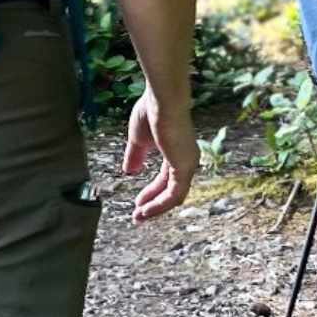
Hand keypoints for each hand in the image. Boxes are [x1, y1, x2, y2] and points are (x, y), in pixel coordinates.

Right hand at [122, 89, 197, 221]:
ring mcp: (187, 164)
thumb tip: (129, 172)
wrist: (162, 99)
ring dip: (156, 208)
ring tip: (139, 216)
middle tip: (137, 217)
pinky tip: (146, 210)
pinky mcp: (185, 167)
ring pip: (174, 196)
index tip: (137, 203)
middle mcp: (186, 160)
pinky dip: (160, 204)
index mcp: (177, 152)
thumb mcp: (138, 138)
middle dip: (153, 204)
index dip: (151, 193)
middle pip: (170, 190)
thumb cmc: (151, 111)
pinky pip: (175, 194)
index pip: (165, 179)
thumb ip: (135, 156)